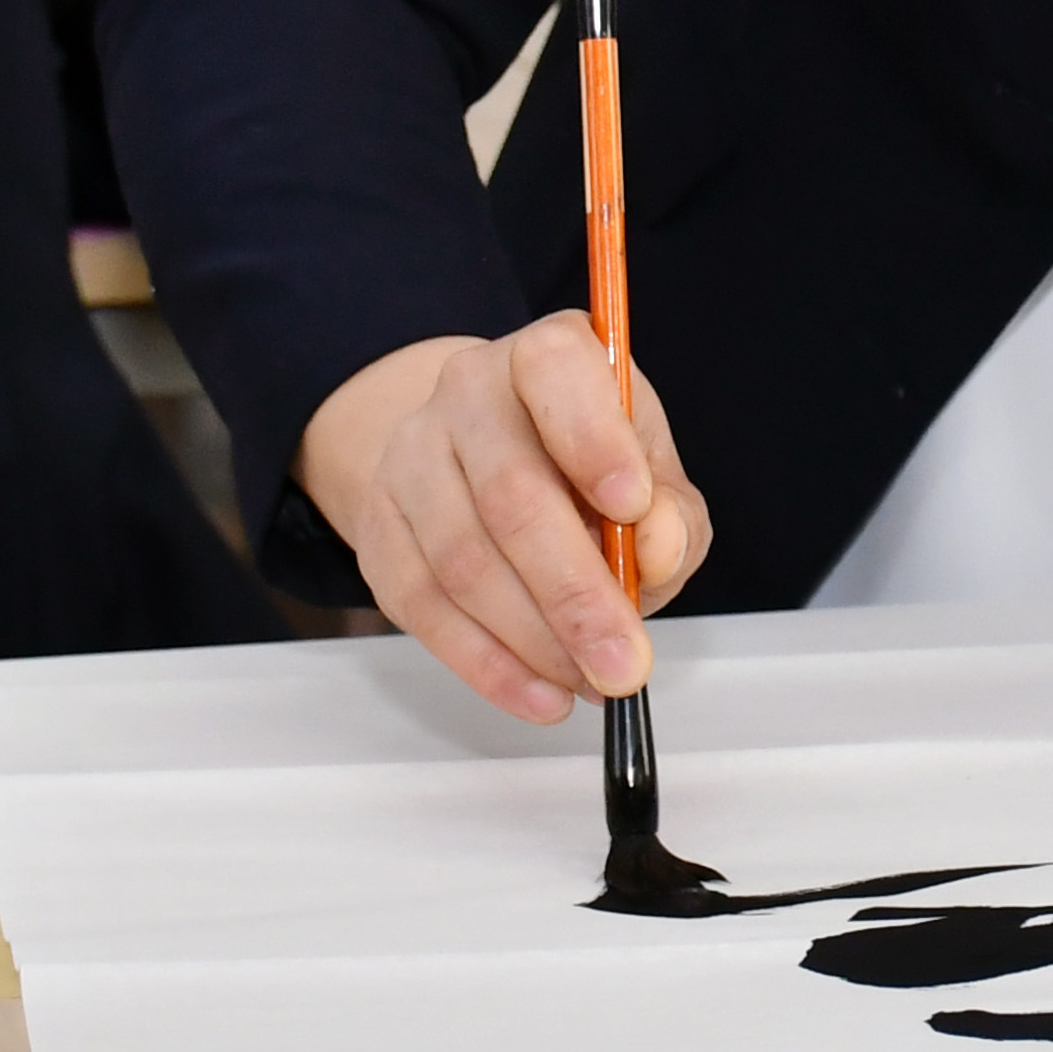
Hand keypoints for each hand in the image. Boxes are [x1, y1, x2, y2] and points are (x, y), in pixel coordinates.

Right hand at [296, 315, 709, 724]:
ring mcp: (411, 458)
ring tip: (592, 683)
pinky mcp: (379, 529)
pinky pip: (423, 607)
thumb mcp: (651, 473)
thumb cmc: (585, 465)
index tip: (633, 507)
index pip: (555, 370)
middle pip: (510, 493)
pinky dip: (487, 665)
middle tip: (625, 663)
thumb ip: (673, 514)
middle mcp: (468, 391)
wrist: (482, 457)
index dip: (594, 439)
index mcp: (546, 356)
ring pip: (464, 560)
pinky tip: (539, 695)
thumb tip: (657, 550)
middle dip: (575, 593)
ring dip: (535, 640)